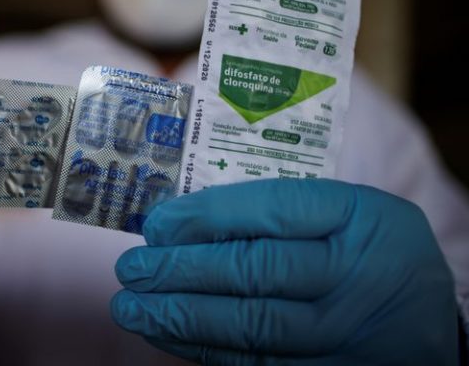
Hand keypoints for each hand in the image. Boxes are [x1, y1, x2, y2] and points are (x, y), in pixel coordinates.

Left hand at [111, 179, 458, 364]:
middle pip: (257, 271)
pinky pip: (259, 364)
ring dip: (181, 317)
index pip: (273, 208)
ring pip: (253, 326)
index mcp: (359, 217)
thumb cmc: (368, 250)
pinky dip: (205, 350)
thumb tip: (181, 223)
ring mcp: (346, 333)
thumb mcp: (342, 212)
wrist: (426, 322)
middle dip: (182, 270)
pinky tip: (167, 334)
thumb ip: (275, 210)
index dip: (207, 216)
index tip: (158, 224)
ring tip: (133, 306)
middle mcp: (356, 275)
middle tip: (132, 269)